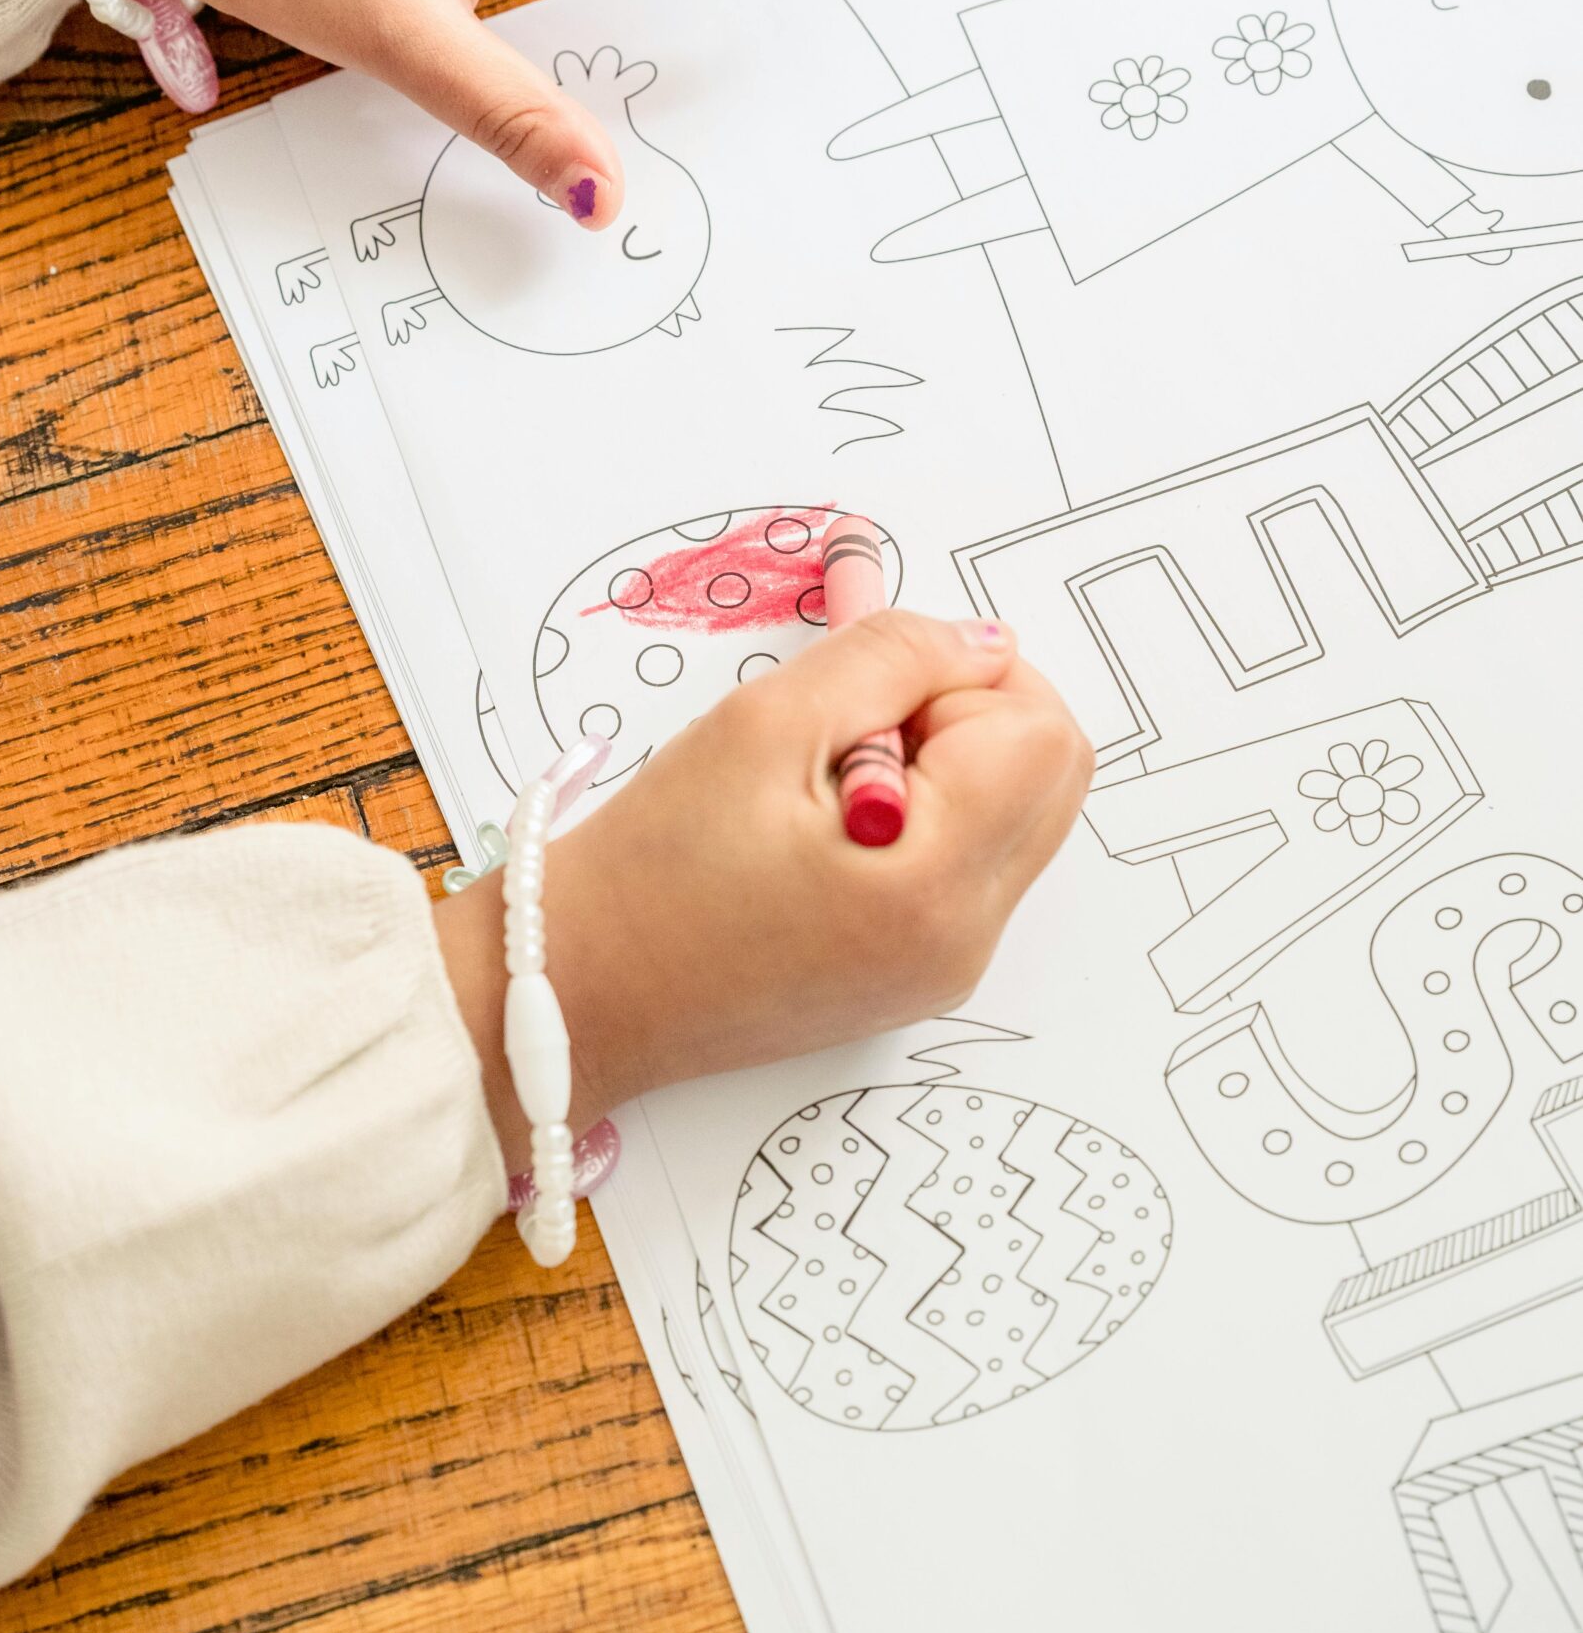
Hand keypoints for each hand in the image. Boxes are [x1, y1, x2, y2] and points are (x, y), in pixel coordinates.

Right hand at [437, 614, 1092, 1167]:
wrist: (583, 991)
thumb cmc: (652, 869)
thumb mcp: (766, 723)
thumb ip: (890, 658)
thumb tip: (977, 641)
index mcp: (933, 884)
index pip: (1041, 733)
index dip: (964, 679)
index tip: (868, 692)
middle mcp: (962, 939)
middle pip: (1050, 778)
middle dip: (969, 718)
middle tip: (857, 723)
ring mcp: (945, 966)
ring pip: (1014, 818)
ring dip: (945, 767)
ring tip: (830, 778)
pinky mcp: (916, 975)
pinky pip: (968, 867)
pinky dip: (924, 820)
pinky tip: (826, 823)